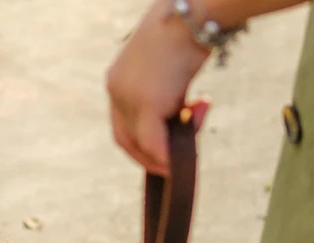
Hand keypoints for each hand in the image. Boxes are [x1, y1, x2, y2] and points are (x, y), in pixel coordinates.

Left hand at [106, 1, 209, 175]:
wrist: (195, 12)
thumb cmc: (186, 32)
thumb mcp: (167, 67)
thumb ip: (165, 94)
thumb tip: (181, 118)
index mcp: (115, 80)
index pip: (121, 125)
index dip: (141, 144)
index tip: (164, 149)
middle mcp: (116, 90)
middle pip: (127, 140)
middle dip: (153, 155)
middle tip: (180, 156)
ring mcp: (128, 98)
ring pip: (142, 145)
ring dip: (168, 152)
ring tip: (198, 124)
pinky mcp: (147, 104)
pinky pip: (154, 146)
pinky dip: (168, 157)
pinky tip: (187, 151)